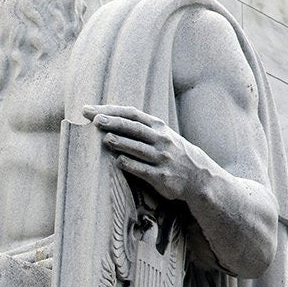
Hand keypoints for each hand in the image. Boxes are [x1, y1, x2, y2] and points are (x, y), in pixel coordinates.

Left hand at [83, 104, 212, 201]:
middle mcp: (161, 140)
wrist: (197, 175)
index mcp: (158, 127)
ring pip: (139, 149)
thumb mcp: (159, 134)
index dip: (111, 111)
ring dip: (122, 143)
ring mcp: (162, 158)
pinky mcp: (162, 176)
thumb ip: (138, 127)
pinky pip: (144, 170)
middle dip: (115, 123)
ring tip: (106, 139)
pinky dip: (131, 165)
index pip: (132, 115)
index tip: (90, 110)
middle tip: (96, 120)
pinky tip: (118, 161)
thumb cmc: (168, 151)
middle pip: (135, 129)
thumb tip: (104, 118)